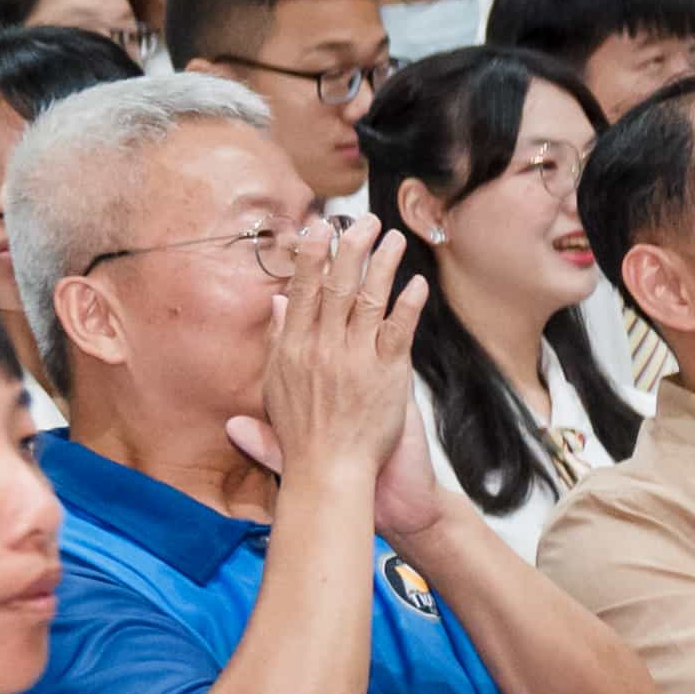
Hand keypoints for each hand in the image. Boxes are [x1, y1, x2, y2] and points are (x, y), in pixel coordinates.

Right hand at [229, 220, 426, 517]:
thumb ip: (277, 340)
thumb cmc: (304, 436)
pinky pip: (399, 332)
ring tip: (393, 238)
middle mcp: (321, 348)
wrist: (331, 474)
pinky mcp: (387, 375)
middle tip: (363, 219)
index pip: (302, 290)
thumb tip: (277, 302)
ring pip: (367, 300)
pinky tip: (418, 284)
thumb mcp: (276, 384)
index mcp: (293, 349)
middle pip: (335, 286)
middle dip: (349, 247)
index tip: (319, 225)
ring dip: (381, 265)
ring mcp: (354, 360)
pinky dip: (408, 306)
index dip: (312, 254)